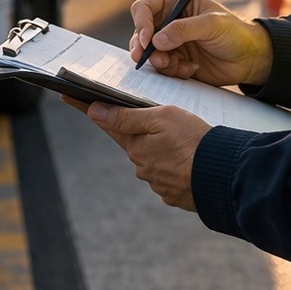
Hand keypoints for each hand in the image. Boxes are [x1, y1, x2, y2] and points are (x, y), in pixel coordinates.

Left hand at [65, 97, 210, 210]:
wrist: (224, 176)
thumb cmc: (194, 141)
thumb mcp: (162, 117)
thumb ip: (127, 116)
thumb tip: (94, 112)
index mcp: (135, 144)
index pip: (106, 122)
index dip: (86, 107)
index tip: (66, 96)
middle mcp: (141, 165)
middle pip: (134, 141)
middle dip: (145, 132)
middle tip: (172, 126)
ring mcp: (157, 182)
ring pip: (154, 159)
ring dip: (165, 151)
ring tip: (189, 144)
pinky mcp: (173, 194)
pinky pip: (170, 175)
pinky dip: (177, 167)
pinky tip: (192, 161)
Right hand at [129, 0, 271, 87]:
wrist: (251, 60)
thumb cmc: (237, 33)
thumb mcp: (212, 25)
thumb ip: (184, 30)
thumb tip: (156, 40)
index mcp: (179, 4)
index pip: (148, 6)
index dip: (142, 20)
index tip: (147, 38)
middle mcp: (172, 22)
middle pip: (142, 31)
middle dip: (141, 45)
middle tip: (141, 57)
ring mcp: (173, 43)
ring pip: (150, 52)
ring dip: (158, 61)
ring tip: (174, 65)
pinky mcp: (178, 62)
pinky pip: (163, 68)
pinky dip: (173, 71)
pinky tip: (191, 68)